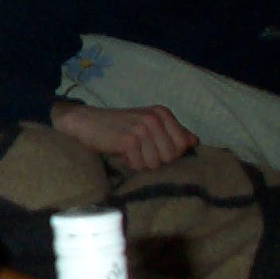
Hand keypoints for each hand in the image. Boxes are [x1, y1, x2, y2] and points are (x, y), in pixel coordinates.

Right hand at [51, 101, 196, 170]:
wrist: (85, 122)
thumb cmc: (118, 127)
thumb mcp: (147, 125)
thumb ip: (172, 132)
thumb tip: (194, 142)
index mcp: (162, 113)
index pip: (182, 146)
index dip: (167, 153)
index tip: (150, 147)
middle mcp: (155, 118)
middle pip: (170, 157)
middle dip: (154, 159)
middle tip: (137, 150)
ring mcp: (142, 128)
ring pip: (155, 163)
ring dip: (140, 163)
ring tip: (128, 151)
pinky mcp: (128, 140)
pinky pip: (138, 165)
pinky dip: (128, 164)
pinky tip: (119, 153)